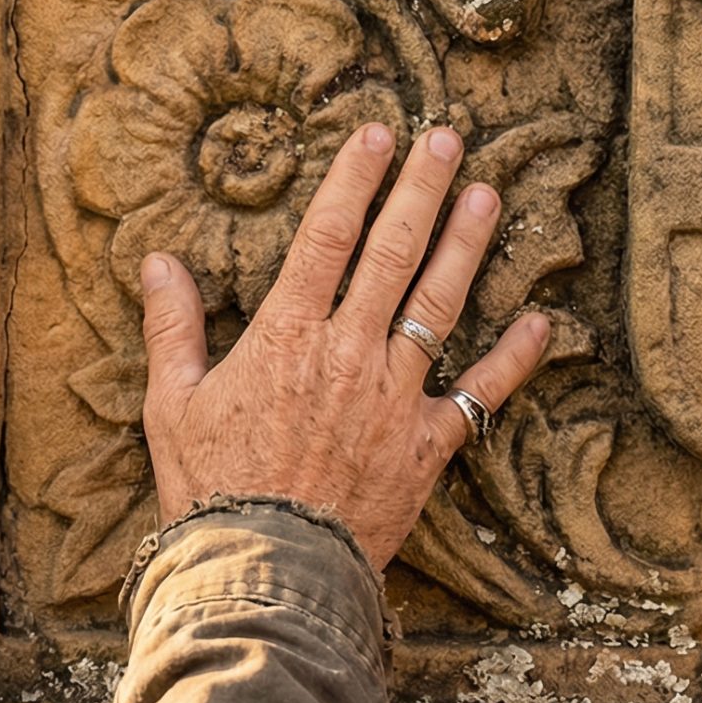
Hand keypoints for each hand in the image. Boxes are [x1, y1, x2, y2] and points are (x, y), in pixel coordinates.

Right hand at [137, 122, 552, 569]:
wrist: (265, 569)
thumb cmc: (211, 488)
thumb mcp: (173, 404)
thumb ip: (173, 327)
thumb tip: (158, 262)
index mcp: (286, 335)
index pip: (327, 236)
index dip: (354, 178)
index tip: (376, 133)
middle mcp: (349, 352)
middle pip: (393, 252)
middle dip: (423, 188)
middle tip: (449, 138)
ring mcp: (395, 397)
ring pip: (440, 304)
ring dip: (467, 245)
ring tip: (489, 196)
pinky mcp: (427, 446)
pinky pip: (482, 394)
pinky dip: (515, 357)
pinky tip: (543, 321)